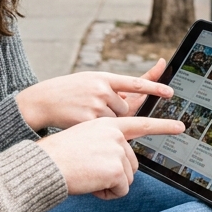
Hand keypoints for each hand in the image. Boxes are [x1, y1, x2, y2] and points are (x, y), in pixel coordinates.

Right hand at [16, 68, 172, 130]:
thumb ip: (110, 89)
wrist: (41, 101)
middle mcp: (101, 89)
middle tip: (94, 112)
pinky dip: (98, 134)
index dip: (154, 86)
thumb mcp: (88, 82)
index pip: (134, 82)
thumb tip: (133, 96)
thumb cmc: (67, 93)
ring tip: (85, 117)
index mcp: (102, 77)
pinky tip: (82, 126)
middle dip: (115, 115)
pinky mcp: (88, 120)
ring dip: (106, 125)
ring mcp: (94, 105)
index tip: (170, 92)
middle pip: (125, 109)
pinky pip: (104, 133)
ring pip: (116, 122)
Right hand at [38, 116, 184, 199]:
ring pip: (127, 178)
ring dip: (109, 185)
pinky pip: (121, 190)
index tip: (181, 127)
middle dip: (115, 175)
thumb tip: (123, 165)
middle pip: (131, 164)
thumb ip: (106, 144)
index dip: (163, 126)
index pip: (141, 124)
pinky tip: (91, 185)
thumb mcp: (84, 139)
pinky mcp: (116, 169)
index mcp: (108, 125)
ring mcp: (117, 151)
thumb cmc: (59, 155)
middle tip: (90, 172)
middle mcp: (116, 134)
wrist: (46, 164)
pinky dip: (107, 194)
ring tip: (87, 176)